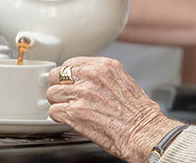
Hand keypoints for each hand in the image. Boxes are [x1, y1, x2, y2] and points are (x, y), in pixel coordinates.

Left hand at [47, 56, 182, 161]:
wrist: (143, 131)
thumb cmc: (138, 112)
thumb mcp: (123, 81)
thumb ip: (102, 76)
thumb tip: (87, 80)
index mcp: (104, 66)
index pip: (70, 63)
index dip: (67, 76)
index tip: (69, 83)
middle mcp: (91, 76)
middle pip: (56, 75)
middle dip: (60, 87)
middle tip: (66, 96)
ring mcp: (82, 94)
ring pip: (52, 93)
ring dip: (58, 103)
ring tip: (69, 109)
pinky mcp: (75, 113)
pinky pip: (53, 112)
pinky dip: (58, 117)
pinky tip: (69, 120)